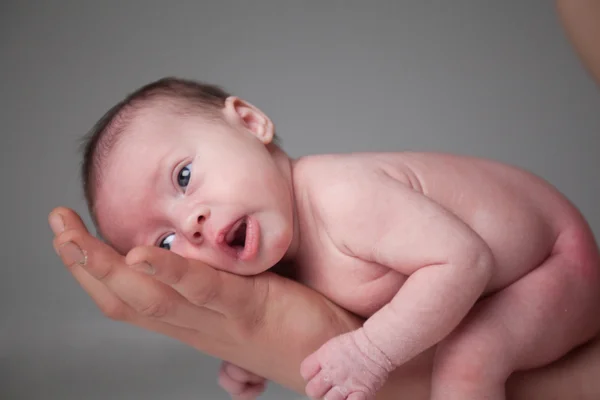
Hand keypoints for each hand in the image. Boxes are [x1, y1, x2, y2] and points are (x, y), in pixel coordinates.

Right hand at [48, 207, 360, 392]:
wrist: (347, 369)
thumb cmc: (302, 330)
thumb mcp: (251, 308)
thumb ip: (225, 295)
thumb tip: (207, 274)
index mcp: (197, 321)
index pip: (132, 299)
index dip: (95, 272)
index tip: (72, 237)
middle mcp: (198, 325)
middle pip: (126, 298)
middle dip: (83, 263)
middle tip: (55, 224)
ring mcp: (221, 321)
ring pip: (149, 298)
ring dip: (105, 267)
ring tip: (71, 234)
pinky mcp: (252, 311)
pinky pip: (203, 291)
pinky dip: (169, 272)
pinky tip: (140, 252)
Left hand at [300, 329, 393, 399]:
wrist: (377, 344)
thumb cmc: (358, 343)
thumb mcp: (334, 346)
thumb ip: (323, 359)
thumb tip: (318, 370)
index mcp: (324, 357)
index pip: (305, 372)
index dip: (309, 376)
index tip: (316, 376)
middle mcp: (332, 372)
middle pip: (312, 390)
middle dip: (318, 391)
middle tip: (327, 388)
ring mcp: (346, 383)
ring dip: (333, 399)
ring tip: (340, 394)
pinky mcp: (360, 392)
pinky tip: (350, 398)